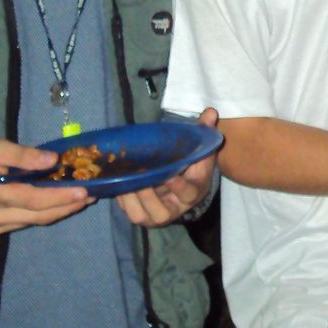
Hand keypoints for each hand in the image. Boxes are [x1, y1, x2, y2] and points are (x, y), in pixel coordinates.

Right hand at [0, 138, 89, 235]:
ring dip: (60, 211)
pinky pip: (24, 222)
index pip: (35, 199)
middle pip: (40, 216)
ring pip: (34, 221)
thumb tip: (52, 160)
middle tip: (93, 195)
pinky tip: (58, 203)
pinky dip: (43, 213)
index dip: (62, 197)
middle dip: (69, 206)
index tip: (85, 191)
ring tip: (82, 198)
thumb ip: (23, 156)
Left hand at [115, 108, 219, 227]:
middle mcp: (175, 208)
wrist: (184, 182)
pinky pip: (128, 211)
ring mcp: (156, 214)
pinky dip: (121, 198)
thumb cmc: (192, 166)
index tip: (170, 176)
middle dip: (147, 196)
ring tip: (125, 178)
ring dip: (131, 199)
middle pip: (161, 213)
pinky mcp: (141, 214)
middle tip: (140, 174)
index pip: (188, 193)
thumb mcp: (200, 151)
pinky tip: (118, 181)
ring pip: (141, 215)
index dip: (178, 187)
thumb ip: (204, 133)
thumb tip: (209, 112)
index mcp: (193, 192)